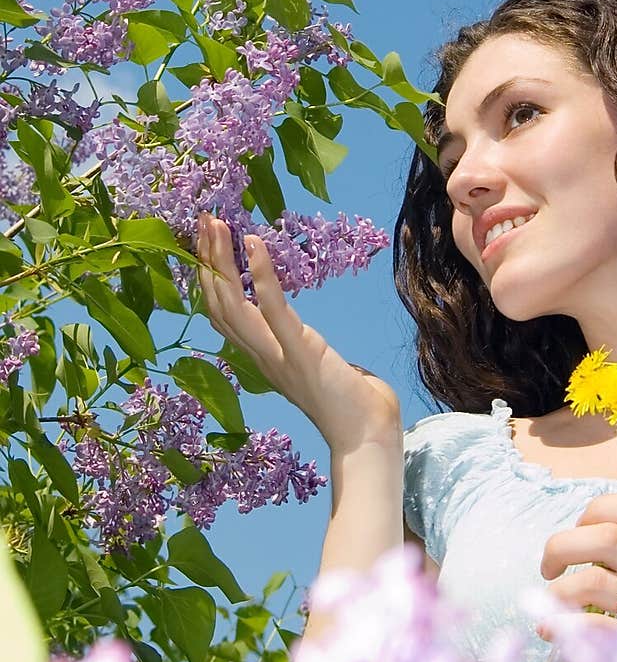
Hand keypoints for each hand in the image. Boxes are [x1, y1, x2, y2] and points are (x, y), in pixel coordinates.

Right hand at [195, 212, 401, 455]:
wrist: (367, 440)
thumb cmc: (355, 408)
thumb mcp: (322, 373)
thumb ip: (314, 357)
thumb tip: (326, 352)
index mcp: (264, 360)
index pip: (222, 315)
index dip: (209, 280)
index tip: (207, 245)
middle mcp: (261, 357)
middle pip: (219, 303)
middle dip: (208, 261)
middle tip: (203, 221)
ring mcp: (277, 354)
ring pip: (234, 303)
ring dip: (222, 260)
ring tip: (217, 225)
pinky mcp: (300, 350)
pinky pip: (272, 307)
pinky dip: (261, 273)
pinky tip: (254, 242)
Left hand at [539, 491, 616, 661]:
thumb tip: (573, 540)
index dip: (597, 510)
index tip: (578, 531)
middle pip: (609, 536)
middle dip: (563, 545)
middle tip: (549, 566)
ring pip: (598, 579)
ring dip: (560, 589)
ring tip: (550, 602)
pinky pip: (599, 628)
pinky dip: (564, 625)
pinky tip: (550, 630)